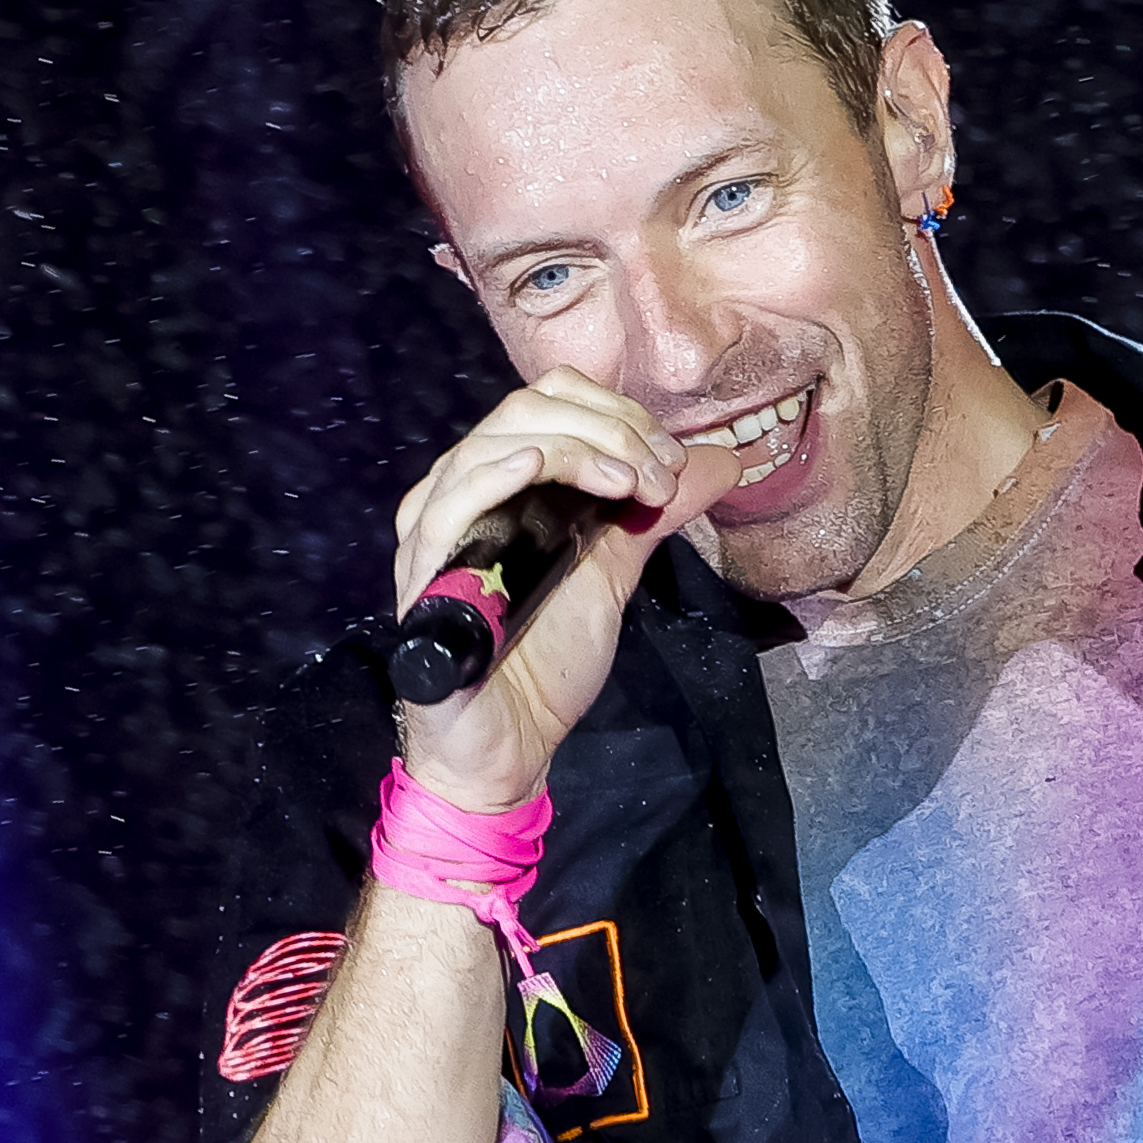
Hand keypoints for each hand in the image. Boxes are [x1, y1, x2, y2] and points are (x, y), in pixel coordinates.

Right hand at [385, 369, 743, 810]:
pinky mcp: (423, 569)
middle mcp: (460, 489)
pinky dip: (499, 473)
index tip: (673, 463)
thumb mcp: (611, 572)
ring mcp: (436, 524)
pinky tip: (540, 465)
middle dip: (611, 430)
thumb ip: (653, 514)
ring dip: (579, 449)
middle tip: (662, 477)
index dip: (619, 414)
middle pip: (529, 409)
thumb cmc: (546, 658)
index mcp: (500, 480)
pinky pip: (451, 500)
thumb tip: (718, 460)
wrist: (510, 742)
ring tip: (634, 485)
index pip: (551, 400)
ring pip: (498, 441)